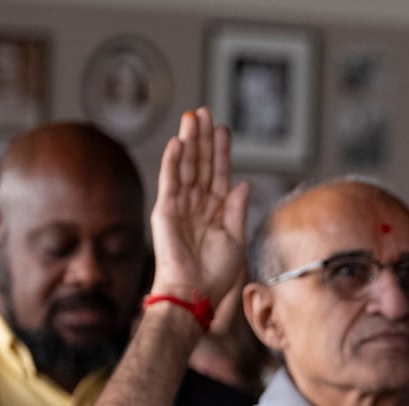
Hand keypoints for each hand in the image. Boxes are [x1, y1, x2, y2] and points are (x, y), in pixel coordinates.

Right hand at [148, 108, 249, 307]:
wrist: (195, 292)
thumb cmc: (215, 273)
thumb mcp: (236, 238)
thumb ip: (236, 209)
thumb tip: (244, 183)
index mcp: (215, 210)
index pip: (218, 173)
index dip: (221, 151)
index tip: (223, 128)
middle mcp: (196, 204)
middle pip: (200, 163)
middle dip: (203, 138)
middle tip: (205, 111)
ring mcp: (180, 206)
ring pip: (186, 166)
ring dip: (189, 141)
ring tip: (192, 117)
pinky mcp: (165, 211)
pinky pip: (170, 182)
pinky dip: (173, 162)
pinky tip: (178, 143)